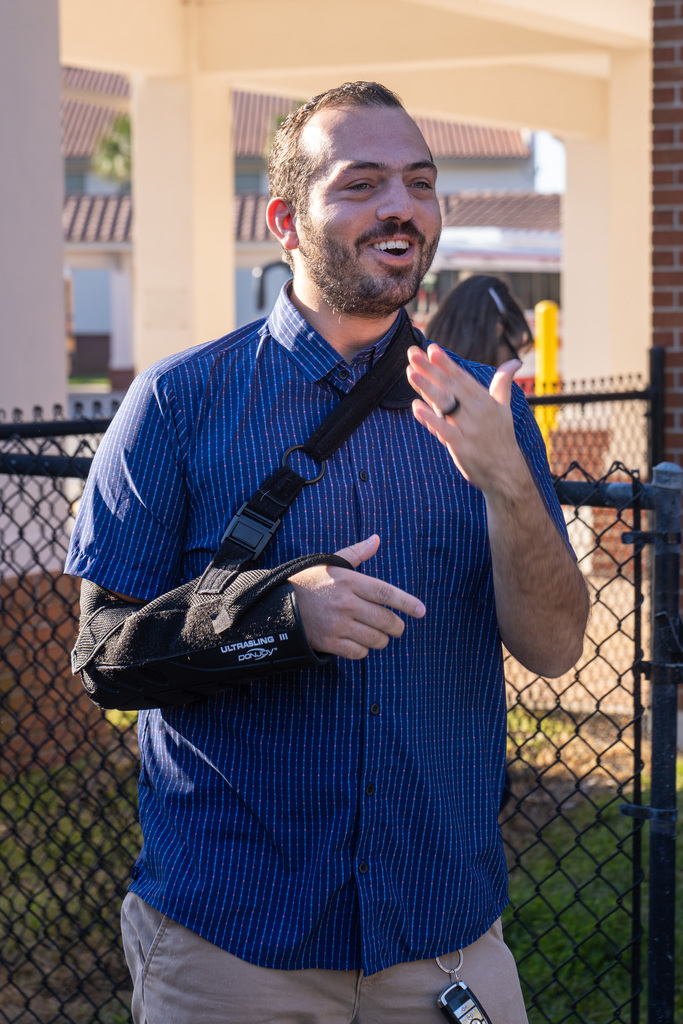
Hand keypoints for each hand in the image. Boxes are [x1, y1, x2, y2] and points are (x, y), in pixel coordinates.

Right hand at [288, 534, 425, 658]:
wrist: (277, 604)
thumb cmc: (309, 582)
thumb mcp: (331, 563)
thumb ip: (357, 553)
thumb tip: (376, 539)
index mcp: (349, 581)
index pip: (385, 592)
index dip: (407, 602)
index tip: (422, 611)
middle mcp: (345, 603)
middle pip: (385, 620)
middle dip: (397, 627)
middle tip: (398, 628)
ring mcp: (337, 625)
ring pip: (374, 639)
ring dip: (382, 640)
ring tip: (379, 636)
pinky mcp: (328, 642)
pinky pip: (358, 652)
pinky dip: (363, 650)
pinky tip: (359, 644)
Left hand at [406, 345, 525, 495]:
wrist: (506, 472)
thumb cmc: (501, 439)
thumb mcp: (504, 409)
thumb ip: (502, 385)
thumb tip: (513, 363)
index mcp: (485, 401)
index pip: (462, 378)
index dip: (446, 363)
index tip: (431, 348)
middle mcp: (477, 411)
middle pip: (450, 386)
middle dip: (431, 369)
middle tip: (413, 353)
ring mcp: (469, 429)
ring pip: (445, 404)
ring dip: (426, 387)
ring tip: (411, 372)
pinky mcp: (462, 446)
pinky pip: (444, 429)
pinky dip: (430, 418)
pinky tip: (416, 407)